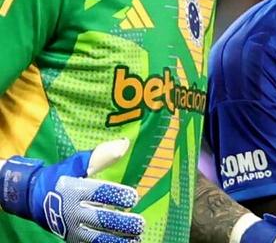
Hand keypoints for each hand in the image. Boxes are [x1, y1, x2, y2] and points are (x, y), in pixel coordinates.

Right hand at [0, 138, 144, 241]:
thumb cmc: (62, 176)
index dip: (116, 195)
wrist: (32, 197)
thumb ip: (101, 155)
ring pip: (97, 238)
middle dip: (121, 223)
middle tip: (139, 223)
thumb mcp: (77, 163)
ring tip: (136, 238)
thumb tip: (124, 144)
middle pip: (99, 220)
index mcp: (74, 189)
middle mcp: (72, 211)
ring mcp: (71, 227)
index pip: (98, 193)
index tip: (133, 197)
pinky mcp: (72, 238)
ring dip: (118, 239)